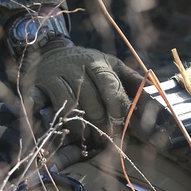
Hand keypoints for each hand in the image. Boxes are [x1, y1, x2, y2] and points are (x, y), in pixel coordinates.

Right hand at [21, 38, 138, 134]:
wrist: (52, 50)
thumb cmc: (87, 63)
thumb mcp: (112, 64)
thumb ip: (131, 79)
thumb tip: (153, 95)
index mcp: (96, 62)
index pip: (110, 88)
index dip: (119, 110)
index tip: (125, 128)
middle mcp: (75, 67)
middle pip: (90, 101)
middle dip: (101, 124)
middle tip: (107, 140)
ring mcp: (54, 76)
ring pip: (69, 107)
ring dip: (80, 128)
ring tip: (88, 139)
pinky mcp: (37, 85)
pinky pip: (42, 106)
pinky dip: (52, 120)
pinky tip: (61, 131)